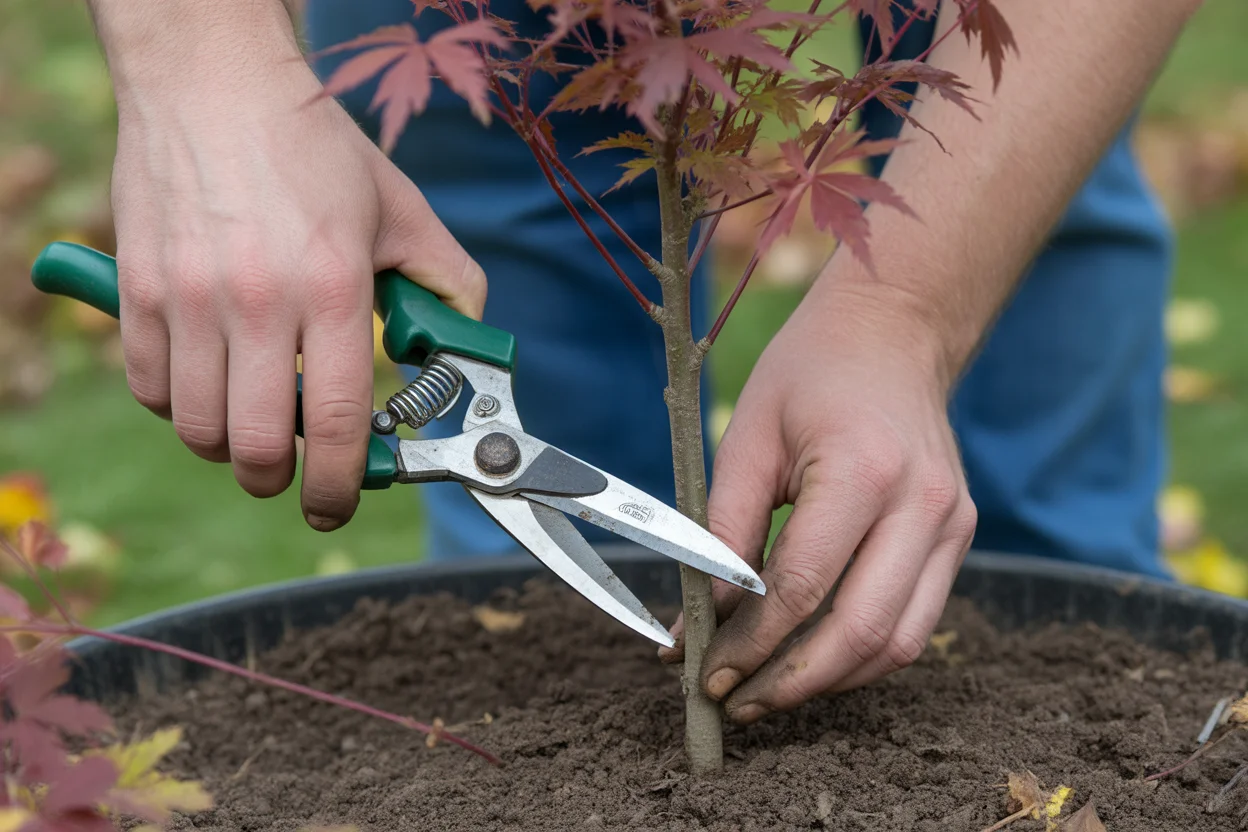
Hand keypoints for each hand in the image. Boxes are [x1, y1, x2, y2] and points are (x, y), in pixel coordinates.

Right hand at [107, 25, 484, 530]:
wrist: (214, 83)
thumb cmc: (314, 150)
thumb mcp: (403, 212)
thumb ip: (449, 284)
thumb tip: (467, 348)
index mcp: (330, 285)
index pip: (335, 419)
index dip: (338, 483)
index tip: (338, 502)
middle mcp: (255, 299)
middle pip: (254, 445)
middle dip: (279, 479)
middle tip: (294, 468)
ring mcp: (188, 296)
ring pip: (196, 429)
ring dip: (228, 446)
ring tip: (252, 419)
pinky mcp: (138, 289)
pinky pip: (151, 388)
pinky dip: (179, 404)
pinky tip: (209, 377)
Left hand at [660, 282, 976, 722]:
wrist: (893, 332)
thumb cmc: (811, 374)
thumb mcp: (749, 436)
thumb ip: (724, 528)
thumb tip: (701, 618)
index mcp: (866, 471)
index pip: (805, 587)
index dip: (752, 643)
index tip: (707, 671)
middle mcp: (925, 506)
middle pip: (861, 633)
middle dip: (791, 682)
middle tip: (736, 701)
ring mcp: (953, 525)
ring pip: (899, 644)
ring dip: (830, 681)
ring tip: (767, 691)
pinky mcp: (958, 538)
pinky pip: (916, 622)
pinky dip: (863, 654)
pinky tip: (812, 658)